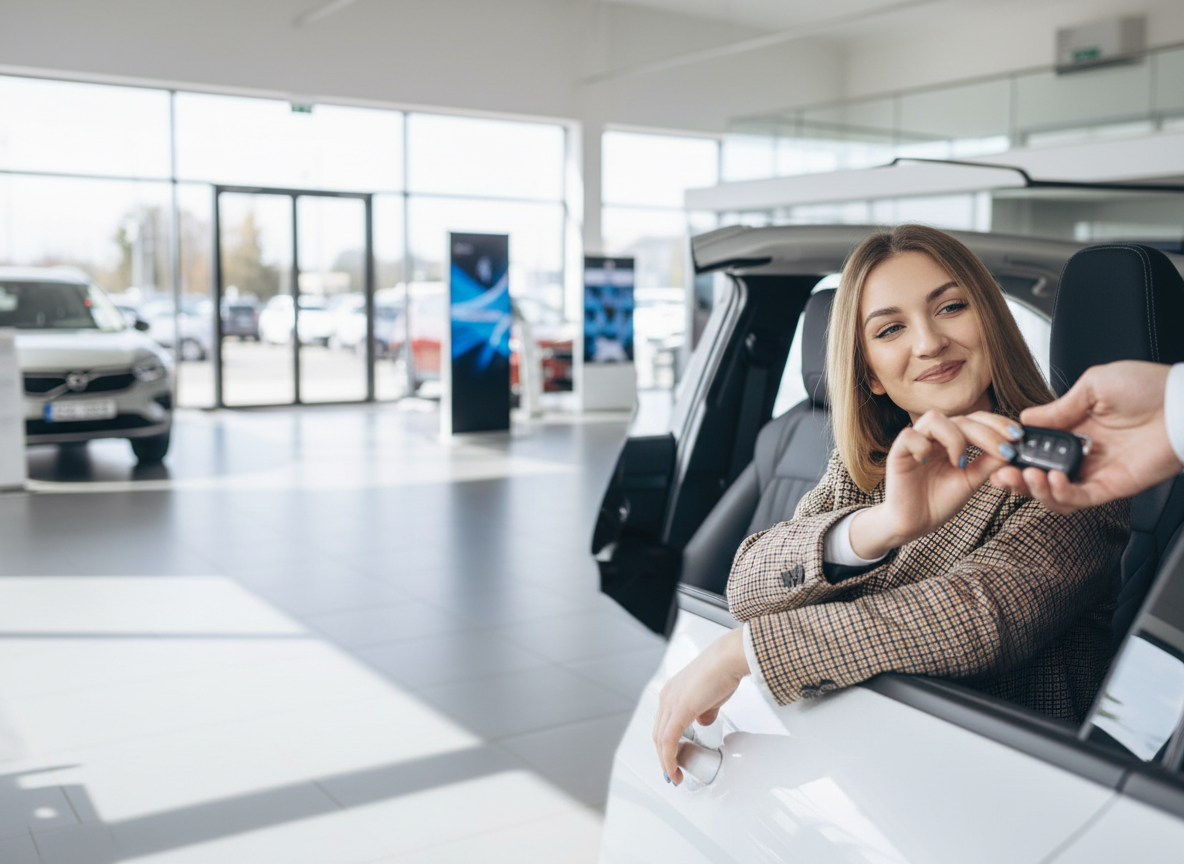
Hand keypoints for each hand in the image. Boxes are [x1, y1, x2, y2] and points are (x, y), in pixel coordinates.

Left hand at [652, 628, 747, 784]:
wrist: (729, 658)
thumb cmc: (724, 671)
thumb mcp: (712, 697)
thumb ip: (705, 711)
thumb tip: (703, 722)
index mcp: (672, 691)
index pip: (662, 724)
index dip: (665, 744)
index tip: (671, 759)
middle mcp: (667, 696)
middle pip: (658, 734)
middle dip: (664, 756)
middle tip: (671, 771)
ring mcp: (670, 703)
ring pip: (660, 740)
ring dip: (666, 761)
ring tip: (674, 775)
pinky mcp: (679, 710)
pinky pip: (668, 741)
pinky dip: (670, 758)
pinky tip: (675, 769)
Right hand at [849, 410, 1021, 558]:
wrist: (915, 523)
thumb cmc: (939, 501)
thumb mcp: (971, 481)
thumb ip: (988, 463)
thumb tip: (1013, 448)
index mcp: (953, 440)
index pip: (976, 420)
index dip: (997, 423)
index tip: (1018, 436)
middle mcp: (935, 437)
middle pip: (961, 418)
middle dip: (986, 433)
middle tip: (1003, 450)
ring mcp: (916, 442)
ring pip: (935, 419)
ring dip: (954, 438)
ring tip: (960, 462)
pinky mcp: (898, 452)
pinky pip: (910, 436)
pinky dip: (922, 446)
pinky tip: (928, 462)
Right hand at [989, 361, 1180, 513]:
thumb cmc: (1149, 388)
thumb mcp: (1094, 385)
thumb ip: (1058, 407)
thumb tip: (1026, 419)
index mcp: (1076, 428)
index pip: (1037, 448)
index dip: (1015, 453)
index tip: (999, 450)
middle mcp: (1084, 453)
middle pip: (1040, 475)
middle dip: (1016, 479)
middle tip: (1000, 475)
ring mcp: (1098, 472)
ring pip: (1056, 494)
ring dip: (1035, 490)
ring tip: (1027, 477)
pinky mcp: (1114, 486)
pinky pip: (1080, 499)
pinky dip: (1061, 494)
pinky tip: (1052, 480)